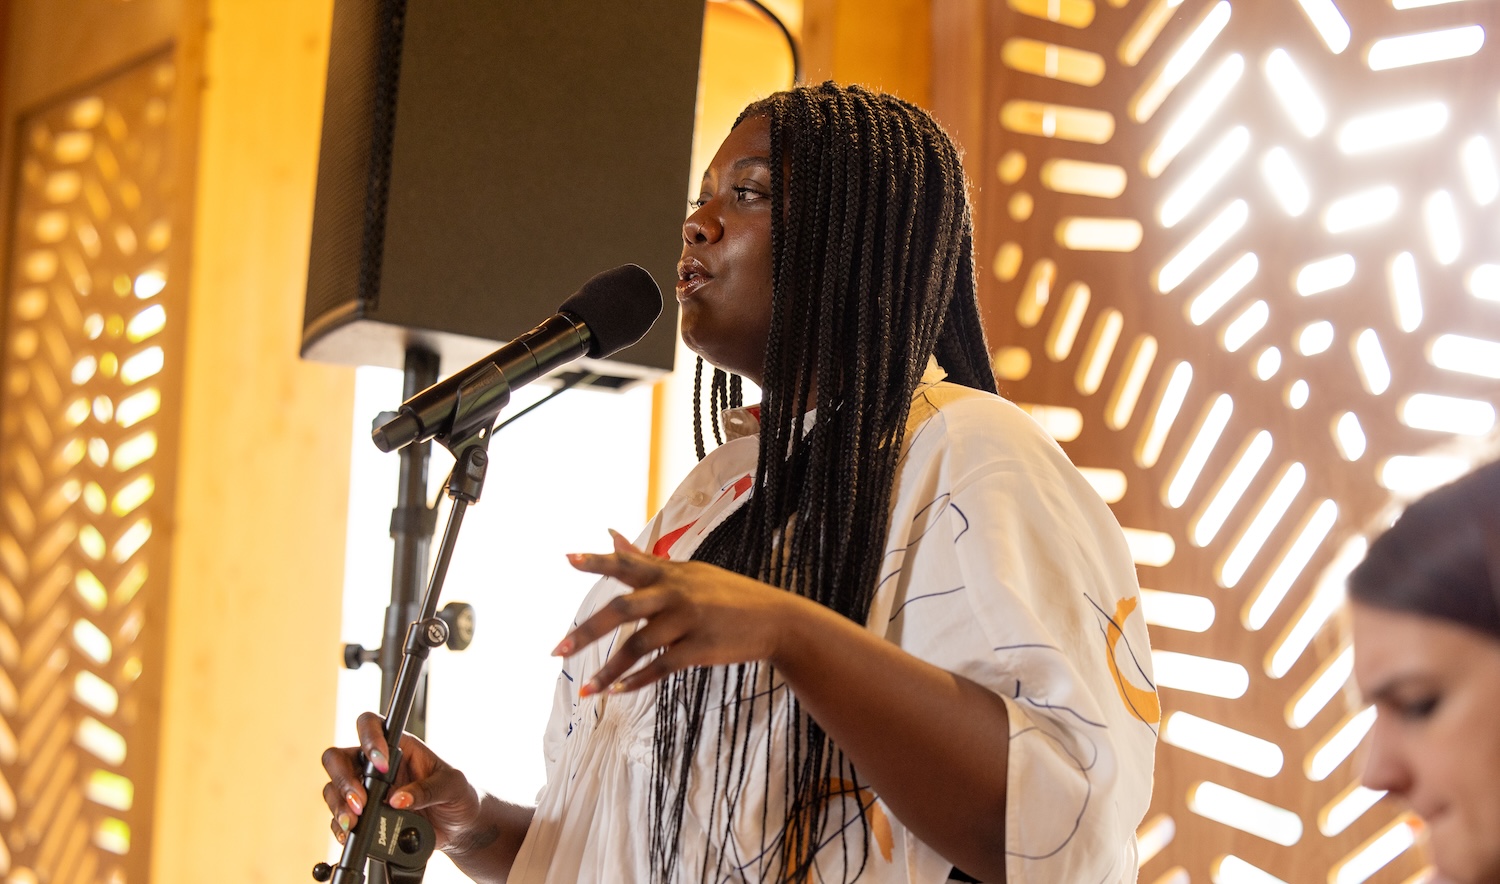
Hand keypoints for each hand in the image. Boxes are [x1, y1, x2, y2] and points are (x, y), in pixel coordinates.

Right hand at [320, 711, 482, 852]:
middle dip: (344, 779)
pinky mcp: (364, 815)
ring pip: (334, 789)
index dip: (368, 739)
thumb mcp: (453, 786)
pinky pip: (339, 818)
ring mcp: (366, 790)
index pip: (370, 725)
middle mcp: (376, 766)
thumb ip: (428, 790)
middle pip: (339, 758)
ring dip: (339, 805)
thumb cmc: (459, 796)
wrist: (460, 828)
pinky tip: (351, 834)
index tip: (381, 766)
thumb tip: (398, 800)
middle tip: (361, 801)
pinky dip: (340, 827)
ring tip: (354, 822)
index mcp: (399, 747)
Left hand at [555, 530, 803, 694]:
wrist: (776, 619)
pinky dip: (637, 681)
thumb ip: (647, 559)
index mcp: (670, 574)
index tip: (567, 559)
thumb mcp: (690, 572)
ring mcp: (687, 622)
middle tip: (556, 651)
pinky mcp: (699, 649)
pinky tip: (617, 691)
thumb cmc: (728, 594)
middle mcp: (675, 594)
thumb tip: (610, 534)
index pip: (627, 564)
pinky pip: (660, 668)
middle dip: (586, 631)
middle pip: (622, 610)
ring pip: (637, 646)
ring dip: (608, 670)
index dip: (597, 561)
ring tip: (586, 691)